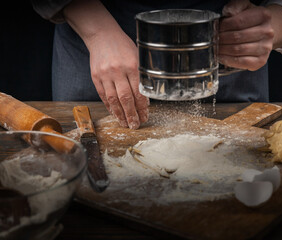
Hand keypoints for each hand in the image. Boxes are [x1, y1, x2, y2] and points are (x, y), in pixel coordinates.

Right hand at [63, 0, 148, 128]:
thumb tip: (146, 98)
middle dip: (132, 114)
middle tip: (136, 125)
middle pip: (126, 98)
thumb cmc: (124, 46)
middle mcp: (118, 71)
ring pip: (113, 100)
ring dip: (120, 114)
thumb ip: (141, 76)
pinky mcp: (95, 77)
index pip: (138, 92)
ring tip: (125, 123)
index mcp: (132, 66)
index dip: (142, 107)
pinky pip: (103, 95)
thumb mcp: (138, 57)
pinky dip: (109, 106)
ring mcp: (105, 75)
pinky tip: (115, 114)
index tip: (145, 116)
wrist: (102, 35)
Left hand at [219, 0, 273, 70]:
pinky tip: (222, 57)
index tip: (216, 28)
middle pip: (237, 37)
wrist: (264, 33)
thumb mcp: (244, 8)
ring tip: (216, 47)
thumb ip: (235, 6)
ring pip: (238, 50)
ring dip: (223, 50)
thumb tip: (228, 12)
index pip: (238, 22)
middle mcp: (267, 32)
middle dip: (221, 39)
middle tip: (213, 39)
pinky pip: (242, 62)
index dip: (224, 26)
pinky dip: (229, 60)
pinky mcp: (261, 60)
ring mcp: (265, 48)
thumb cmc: (251, 21)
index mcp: (263, 16)